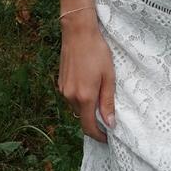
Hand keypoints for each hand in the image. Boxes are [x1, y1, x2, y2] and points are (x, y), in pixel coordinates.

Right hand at [56, 14, 115, 143]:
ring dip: (87, 107)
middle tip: (108, 115)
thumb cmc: (97, 52)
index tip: (107, 137)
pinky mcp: (60, 83)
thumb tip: (110, 123)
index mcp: (84, 97)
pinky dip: (80, 98)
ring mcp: (63, 90)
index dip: (98, 135)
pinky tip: (89, 85)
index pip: (89, 126)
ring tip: (100, 95)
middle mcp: (70, 97)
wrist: (78, 33)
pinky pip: (71, 97)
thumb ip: (108, 102)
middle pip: (82, 117)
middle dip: (94, 120)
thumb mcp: (108, 76)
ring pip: (76, 107)